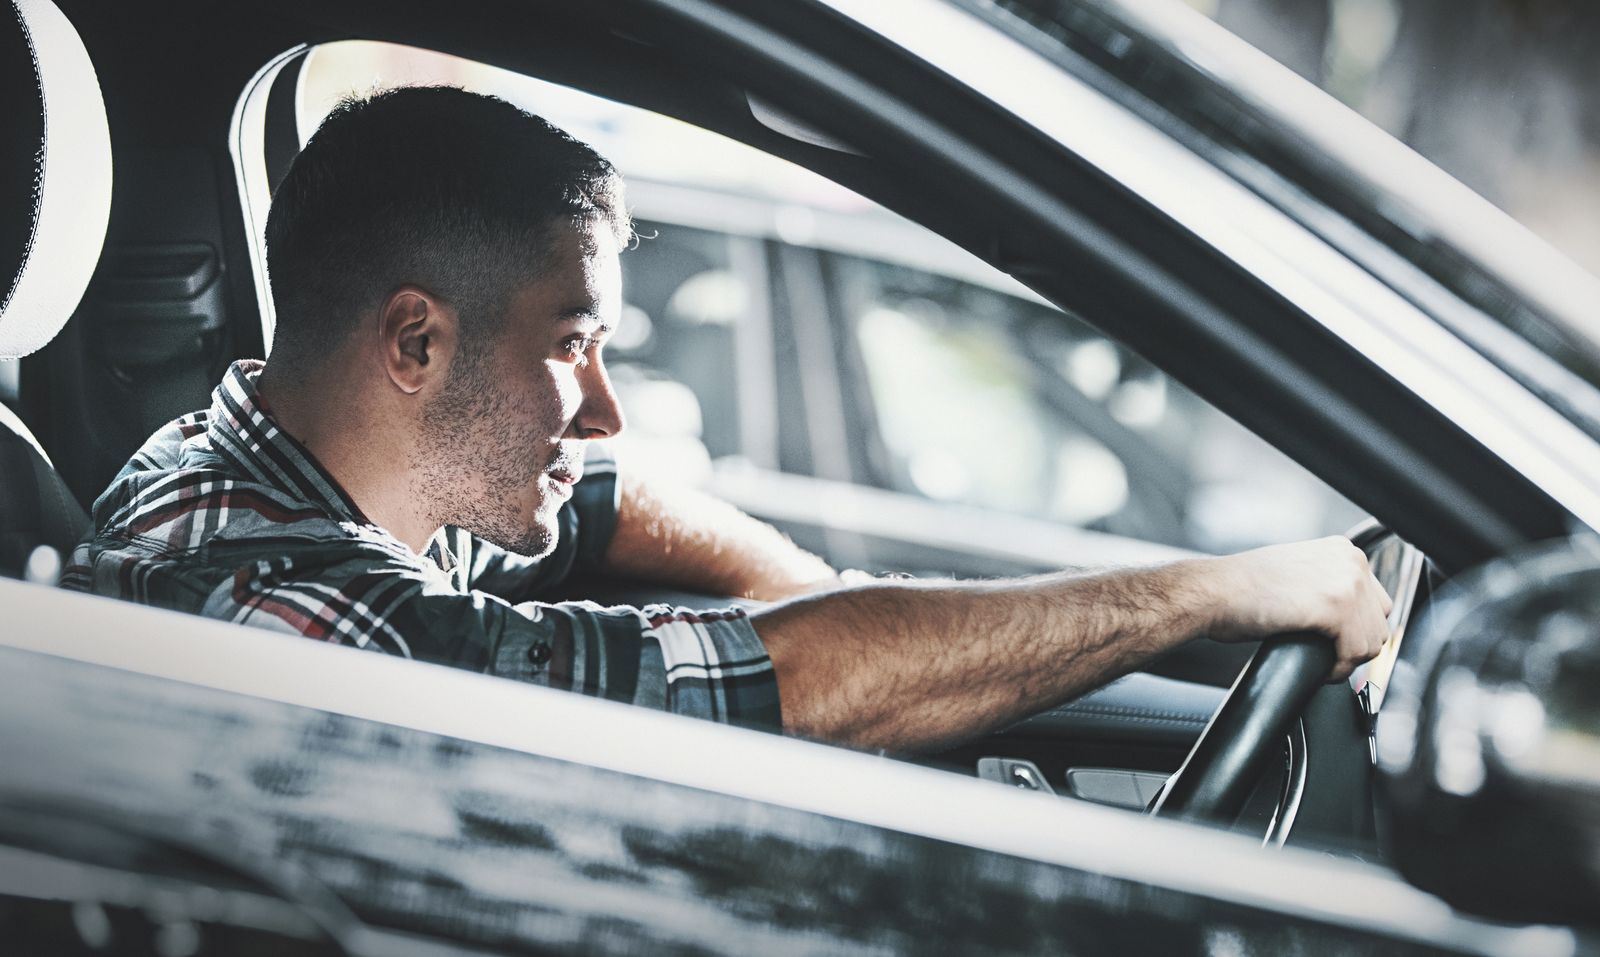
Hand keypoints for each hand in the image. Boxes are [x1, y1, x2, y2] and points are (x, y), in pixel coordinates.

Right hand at [1200, 536, 1392, 680]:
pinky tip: (1322, 668)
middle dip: (1356, 645)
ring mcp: (1346, 582)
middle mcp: (1350, 561)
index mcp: (1342, 550)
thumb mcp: (1296, 572)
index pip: (1376, 600)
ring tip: (1325, 664)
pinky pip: (1354, 652)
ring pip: (1372, 640)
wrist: (1212, 592)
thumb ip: (1326, 584)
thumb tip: (1347, 618)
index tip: (1339, 643)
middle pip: (1379, 621)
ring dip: (1349, 660)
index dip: (1358, 628)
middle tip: (1331, 658)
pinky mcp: (1335, 607)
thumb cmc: (1240, 588)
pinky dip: (1339, 668)